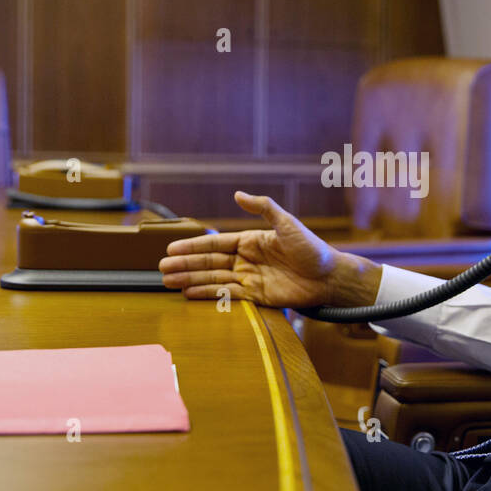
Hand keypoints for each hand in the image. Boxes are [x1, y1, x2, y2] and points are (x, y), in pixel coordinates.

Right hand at [159, 191, 380, 307]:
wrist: (329, 277)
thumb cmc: (311, 248)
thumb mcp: (287, 223)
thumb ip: (263, 208)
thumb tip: (238, 193)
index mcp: (250, 241)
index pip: (215, 243)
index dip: (192, 246)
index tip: (171, 249)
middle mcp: (246, 260)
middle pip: (208, 262)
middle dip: (185, 265)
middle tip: (161, 270)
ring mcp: (249, 278)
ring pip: (213, 278)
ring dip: (190, 279)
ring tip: (168, 282)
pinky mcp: (256, 296)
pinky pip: (226, 295)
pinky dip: (207, 294)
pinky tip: (190, 294)